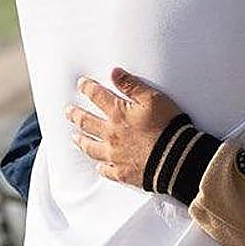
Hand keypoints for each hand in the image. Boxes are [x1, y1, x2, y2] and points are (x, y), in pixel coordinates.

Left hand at [66, 67, 184, 185]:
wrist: (176, 158)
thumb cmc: (167, 126)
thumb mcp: (153, 98)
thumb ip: (132, 85)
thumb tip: (114, 73)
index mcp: (118, 114)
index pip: (97, 96)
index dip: (87, 88)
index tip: (81, 84)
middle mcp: (111, 134)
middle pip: (87, 122)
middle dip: (76, 115)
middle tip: (68, 111)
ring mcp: (115, 155)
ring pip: (91, 147)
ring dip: (81, 141)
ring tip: (75, 137)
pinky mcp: (123, 172)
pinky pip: (107, 170)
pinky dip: (101, 167)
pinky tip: (99, 165)